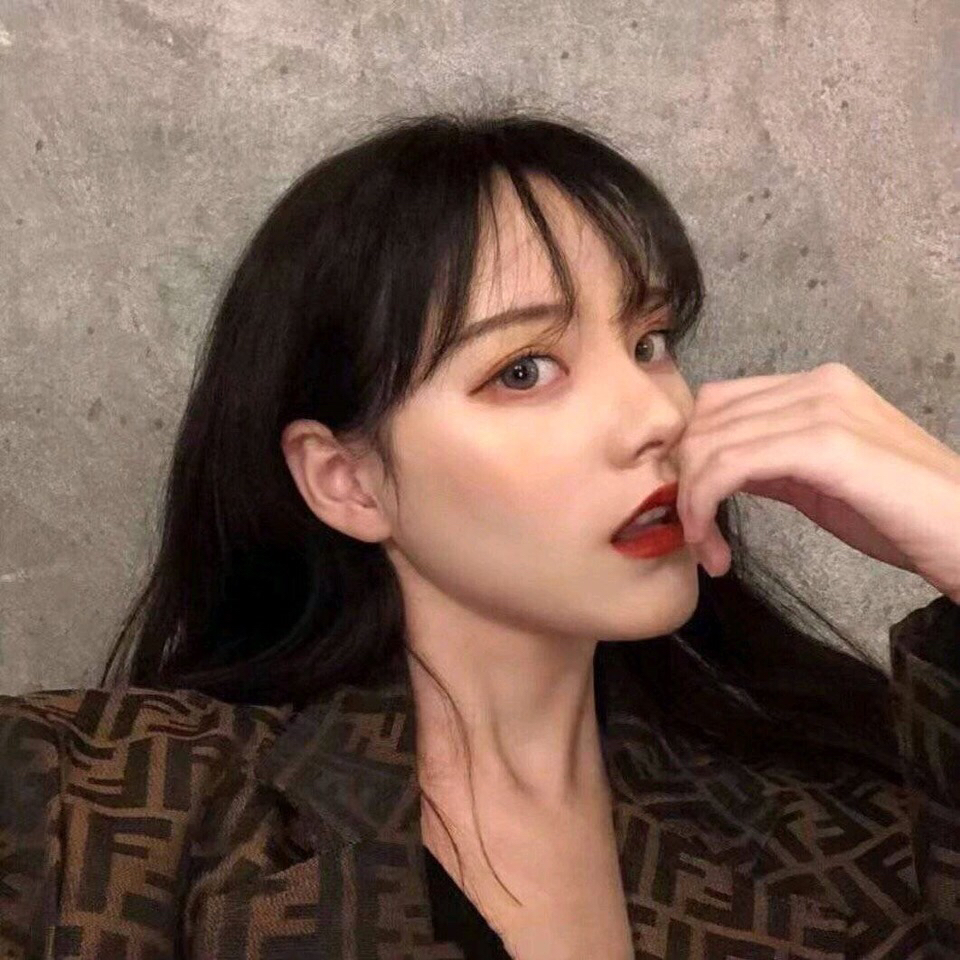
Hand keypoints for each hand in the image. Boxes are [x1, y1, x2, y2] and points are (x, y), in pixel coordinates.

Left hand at [675, 362, 959, 601]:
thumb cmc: (901, 515)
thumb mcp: (820, 480)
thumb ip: (770, 462)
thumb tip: (718, 467)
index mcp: (817, 386)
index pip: (719, 402)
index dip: (692, 454)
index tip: (692, 507)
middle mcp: (817, 385)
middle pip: (706, 420)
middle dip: (684, 480)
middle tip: (694, 535)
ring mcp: (822, 410)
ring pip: (711, 444)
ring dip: (692, 505)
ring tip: (706, 549)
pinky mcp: (825, 445)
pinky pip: (730, 467)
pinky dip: (706, 508)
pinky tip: (716, 549)